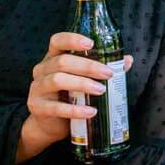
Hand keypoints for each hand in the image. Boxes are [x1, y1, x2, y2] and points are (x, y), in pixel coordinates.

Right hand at [26, 32, 133, 148]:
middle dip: (87, 66)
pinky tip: (91, 111)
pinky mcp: (38, 107)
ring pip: (57, 80)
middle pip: (62, 62)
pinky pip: (56, 107)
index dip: (72, 39)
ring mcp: (37, 88)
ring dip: (82, 84)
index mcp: (53, 58)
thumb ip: (102, 68)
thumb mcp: (83, 79)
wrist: (50, 124)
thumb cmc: (68, 96)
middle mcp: (42, 70)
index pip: (57, 41)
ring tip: (101, 90)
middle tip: (108, 73)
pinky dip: (75, 110)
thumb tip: (127, 60)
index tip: (91, 43)